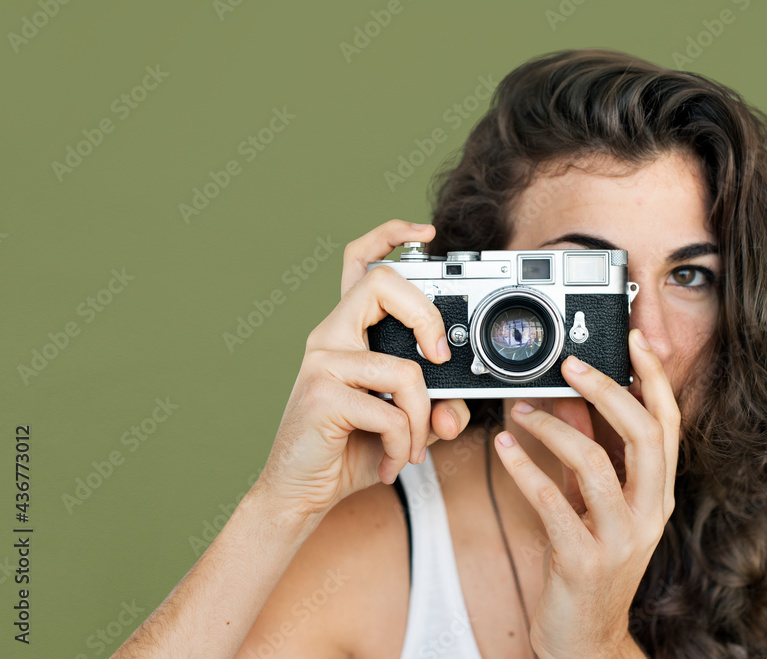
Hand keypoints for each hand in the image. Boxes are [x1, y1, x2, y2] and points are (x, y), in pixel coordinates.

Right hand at [253, 220, 470, 531]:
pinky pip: (391, 411)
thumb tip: (457, 412)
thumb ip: (434, 409)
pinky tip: (389, 461)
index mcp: (347, 331)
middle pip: (383, 285)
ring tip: (410, 448)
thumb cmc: (348, 450)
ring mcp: (323, 362)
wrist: (300, 493)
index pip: (359, 263)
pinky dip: (402, 443)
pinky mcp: (322, 395)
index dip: (389, 236)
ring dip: (421, 419)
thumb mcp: (403, 425)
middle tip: (439, 359)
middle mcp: (330, 336)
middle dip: (428, 318)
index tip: (424, 232)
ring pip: (406, 368)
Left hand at [494, 329, 677, 657]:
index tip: (634, 341)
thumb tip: (569, 402)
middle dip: (608, 389)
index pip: (669, 424)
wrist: (585, 639)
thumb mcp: (595, 506)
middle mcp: (649, 513)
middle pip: (644, 434)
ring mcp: (621, 538)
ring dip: (552, 427)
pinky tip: (503, 447)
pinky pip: (551, 501)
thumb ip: (587, 455)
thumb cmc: (591, 567)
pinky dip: (524, 467)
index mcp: (658, 495)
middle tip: (571, 364)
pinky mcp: (583, 559)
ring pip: (596, 462)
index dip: (655, 379)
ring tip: (520, 411)